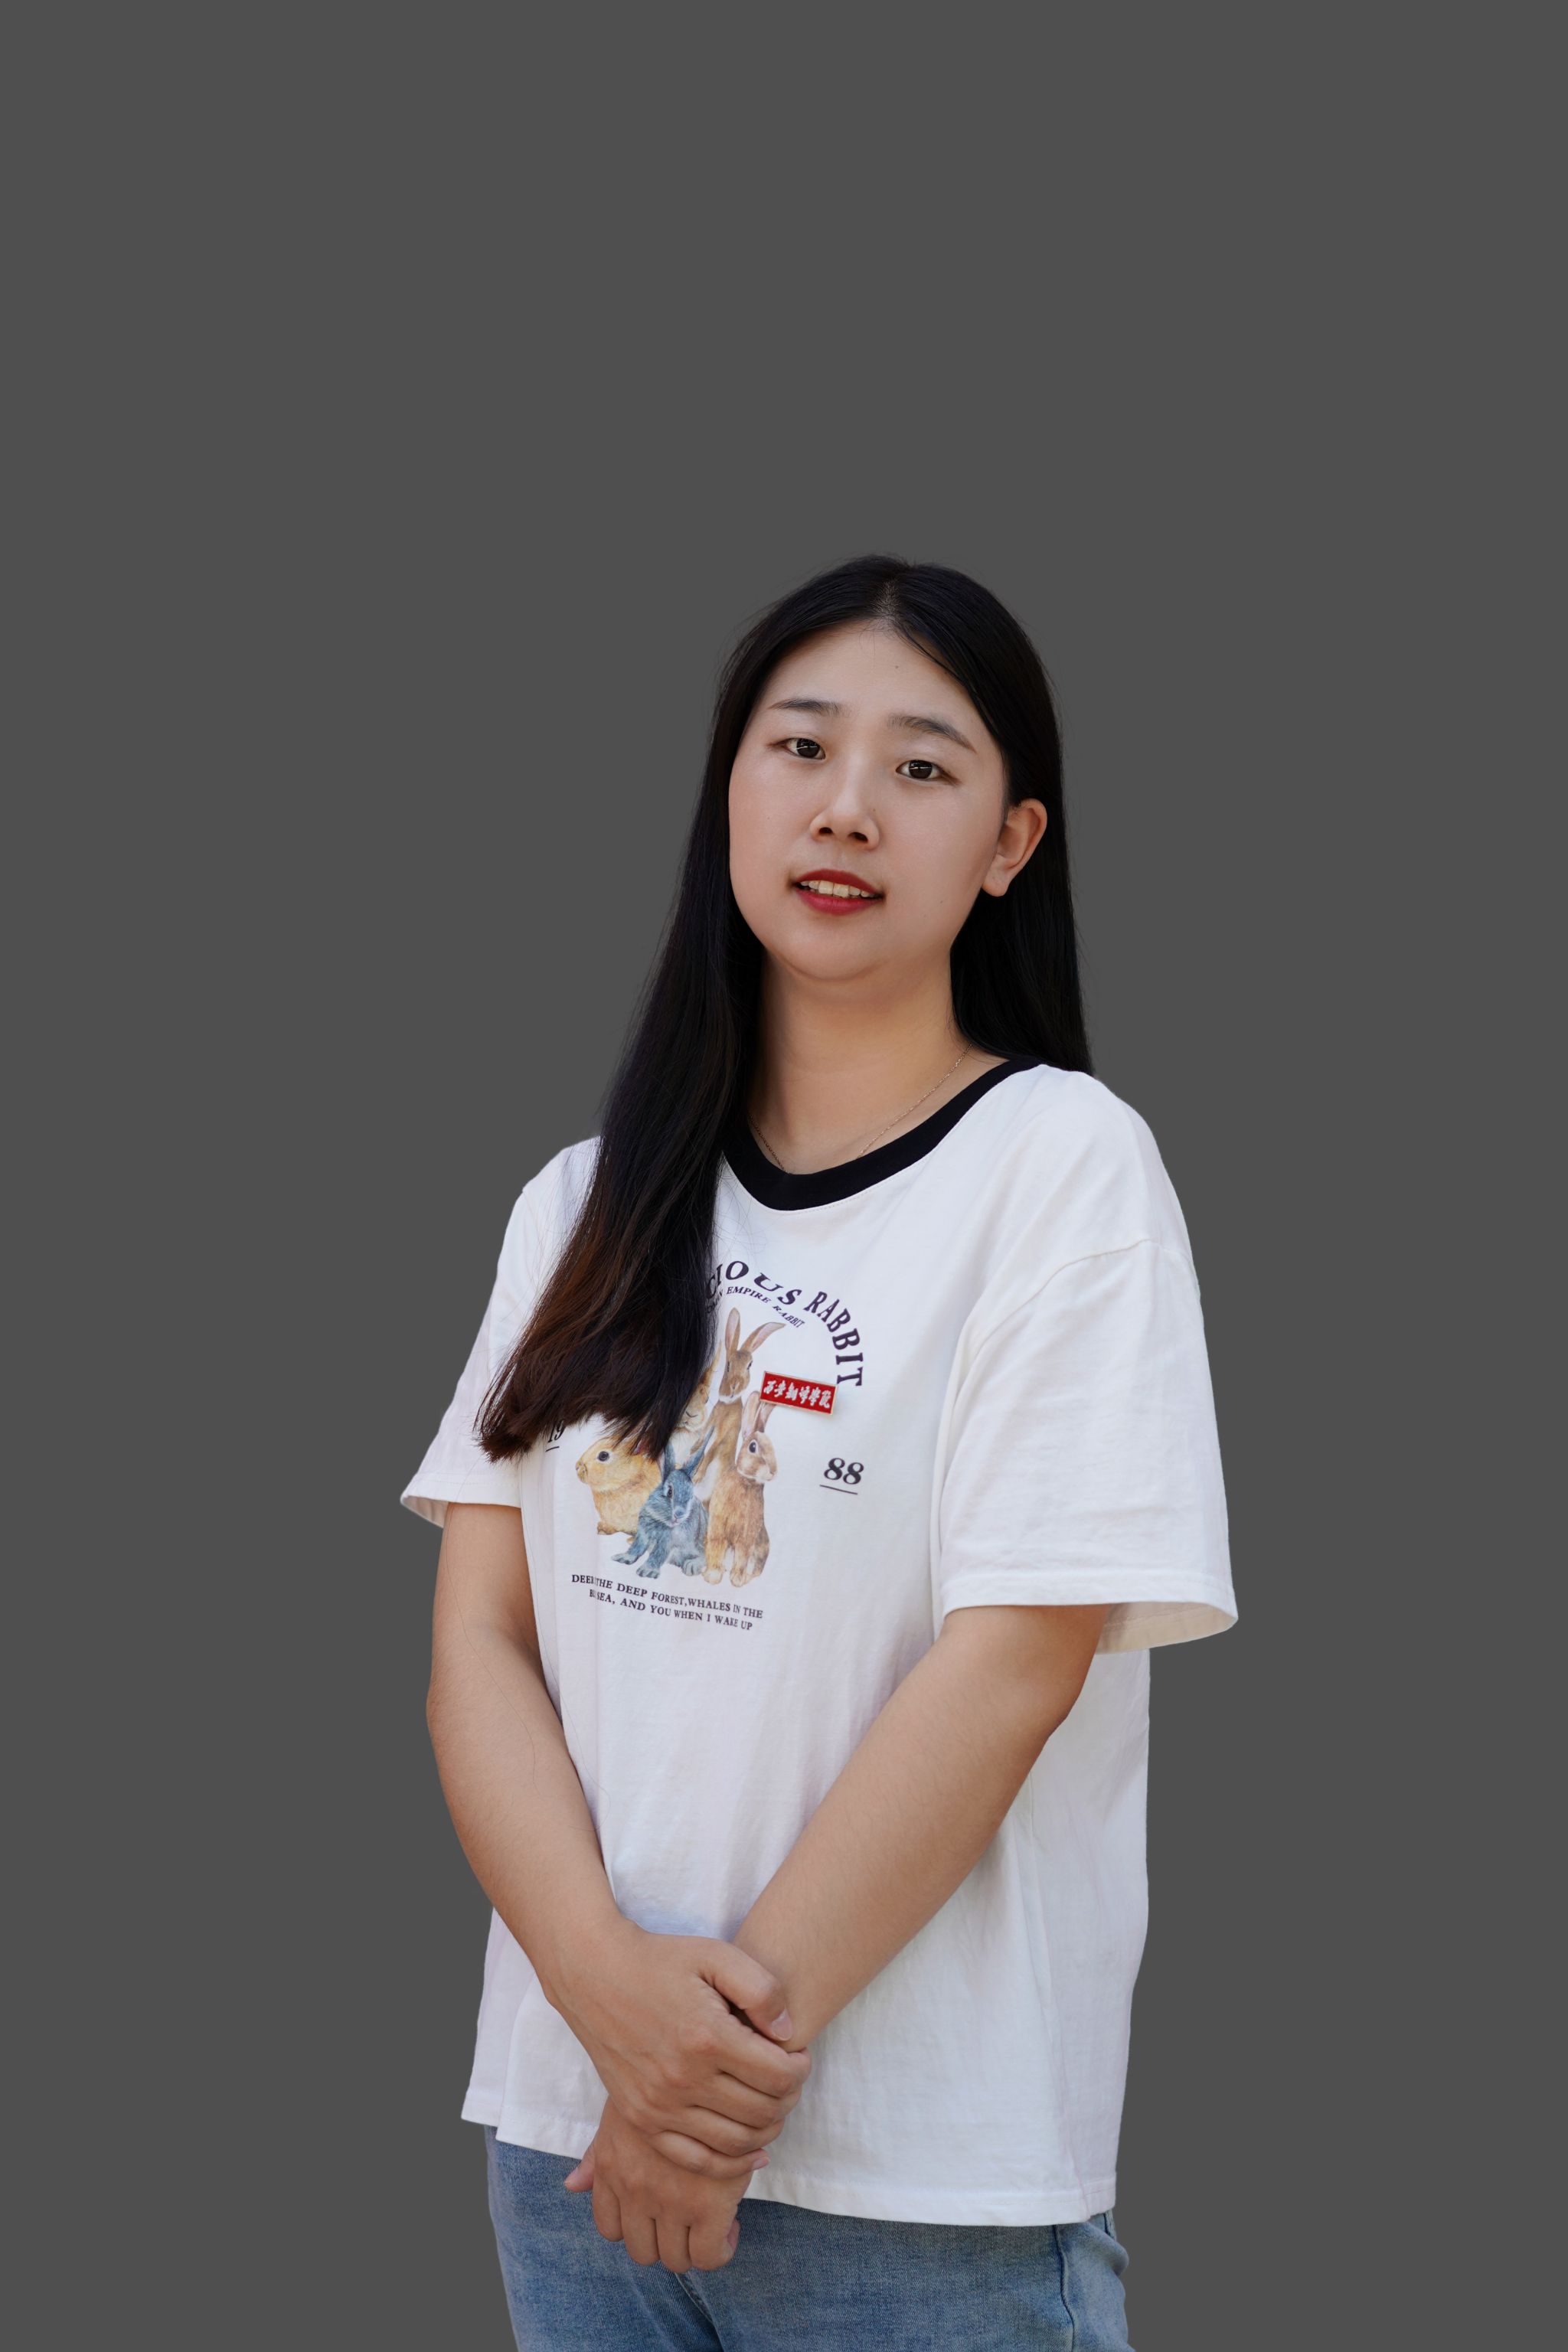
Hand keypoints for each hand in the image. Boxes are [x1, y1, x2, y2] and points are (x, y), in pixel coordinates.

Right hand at [546, 1919, 810, 2174]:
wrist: (594, 1975)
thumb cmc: (660, 1960)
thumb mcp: (716, 1954)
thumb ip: (762, 1989)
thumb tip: (787, 2034)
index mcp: (706, 2037)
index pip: (778, 2075)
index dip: (801, 2068)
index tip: (800, 2055)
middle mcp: (683, 2079)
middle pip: (762, 2111)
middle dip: (789, 2098)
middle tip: (790, 2080)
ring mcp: (659, 2105)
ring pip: (735, 2141)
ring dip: (767, 2130)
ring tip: (773, 2105)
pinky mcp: (642, 2120)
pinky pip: (696, 2160)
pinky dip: (731, 2164)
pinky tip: (753, 2152)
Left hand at [563, 2094, 758, 2271]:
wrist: (713, 2062)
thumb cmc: (667, 2080)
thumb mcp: (624, 2110)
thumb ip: (599, 2153)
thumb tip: (571, 2185)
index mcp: (612, 2166)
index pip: (610, 2228)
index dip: (636, 2228)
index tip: (660, 2216)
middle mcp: (635, 2187)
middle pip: (642, 2250)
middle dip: (665, 2241)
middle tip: (687, 2222)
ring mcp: (671, 2198)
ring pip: (675, 2258)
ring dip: (692, 2246)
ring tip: (709, 2223)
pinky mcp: (710, 2203)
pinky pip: (709, 2254)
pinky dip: (721, 2248)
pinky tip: (731, 2223)